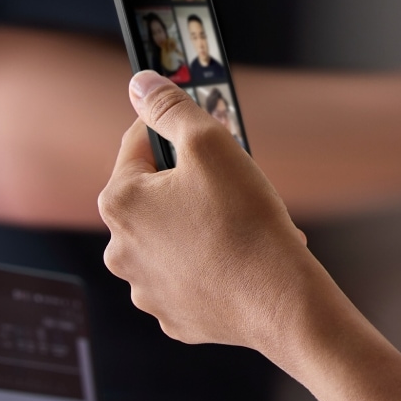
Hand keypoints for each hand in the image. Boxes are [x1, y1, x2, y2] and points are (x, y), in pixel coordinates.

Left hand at [99, 70, 400, 400]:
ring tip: (242, 227)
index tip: (209, 135)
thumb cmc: (246, 220)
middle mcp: (120, 249)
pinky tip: (239, 262)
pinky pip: (188, 278)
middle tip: (234, 187)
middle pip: (155, 196)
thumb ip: (171, 107)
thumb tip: (141, 83)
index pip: (139, 144)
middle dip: (192, 187)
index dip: (177, 133)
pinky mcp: (174, 317)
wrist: (280, 300)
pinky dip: (209, 268)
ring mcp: (145, 289)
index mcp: (120, 203)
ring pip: (171, 240)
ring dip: (200, 227)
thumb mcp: (212, 144)